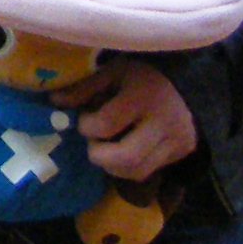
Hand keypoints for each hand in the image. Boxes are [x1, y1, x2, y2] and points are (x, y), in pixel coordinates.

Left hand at [55, 57, 197, 179]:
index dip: (87, 126)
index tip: (86, 119)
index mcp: (143, 95)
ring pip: (137, 171)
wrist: (189, 80)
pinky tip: (124, 151)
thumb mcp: (113, 72)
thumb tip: (54, 103)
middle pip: (126, 158)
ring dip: (113, 166)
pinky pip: (149, 171)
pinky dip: (129, 168)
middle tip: (94, 143)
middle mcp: (163, 121)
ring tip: (108, 148)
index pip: (106, 125)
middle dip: (99, 156)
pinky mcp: (182, 151)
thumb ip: (85, 89)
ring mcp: (177, 139)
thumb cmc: (143, 74)